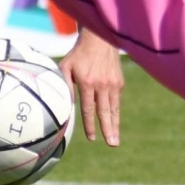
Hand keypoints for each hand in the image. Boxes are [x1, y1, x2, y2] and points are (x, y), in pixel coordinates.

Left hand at [59, 30, 123, 145]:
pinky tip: (114, 124)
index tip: (91, 138)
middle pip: (104, 112)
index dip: (89, 125)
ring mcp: (113, 84)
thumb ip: (64, 85)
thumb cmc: (78, 55)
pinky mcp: (119, 82)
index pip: (88, 109)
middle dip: (107, 130)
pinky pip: (116, 101)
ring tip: (115, 140)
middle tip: (112, 144)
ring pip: (114, 109)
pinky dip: (115, 113)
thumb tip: (65, 105)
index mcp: (87, 82)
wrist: (99, 40)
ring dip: (115, 126)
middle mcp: (102, 84)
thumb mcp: (65, 67)